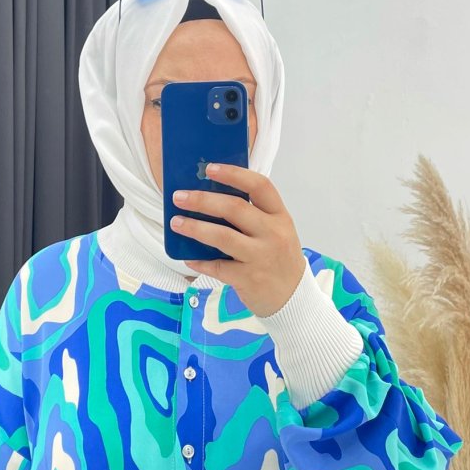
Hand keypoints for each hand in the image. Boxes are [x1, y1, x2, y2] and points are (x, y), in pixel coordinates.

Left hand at [170, 162, 306, 317]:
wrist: (294, 300)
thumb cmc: (278, 260)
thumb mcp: (276, 232)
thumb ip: (254, 216)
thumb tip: (211, 198)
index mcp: (280, 217)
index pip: (260, 186)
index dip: (234, 174)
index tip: (210, 168)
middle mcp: (273, 234)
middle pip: (235, 208)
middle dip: (203, 200)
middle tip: (179, 197)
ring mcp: (261, 257)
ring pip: (222, 236)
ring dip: (195, 227)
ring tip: (176, 223)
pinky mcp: (248, 279)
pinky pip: (216, 266)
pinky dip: (199, 261)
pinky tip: (187, 257)